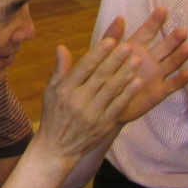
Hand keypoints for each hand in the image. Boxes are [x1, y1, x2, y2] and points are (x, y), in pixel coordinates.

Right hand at [34, 28, 143, 162]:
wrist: (58, 147)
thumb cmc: (54, 115)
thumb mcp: (51, 91)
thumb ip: (60, 69)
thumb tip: (62, 47)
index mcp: (65, 89)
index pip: (85, 67)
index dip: (99, 53)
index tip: (111, 40)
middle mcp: (79, 100)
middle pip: (101, 76)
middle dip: (116, 60)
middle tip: (129, 46)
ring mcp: (92, 113)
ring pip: (112, 90)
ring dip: (126, 74)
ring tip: (137, 60)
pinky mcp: (104, 125)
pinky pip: (118, 106)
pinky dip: (128, 93)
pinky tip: (137, 82)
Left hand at [112, 8, 187, 122]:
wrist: (105, 102)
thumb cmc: (103, 75)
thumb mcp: (105, 54)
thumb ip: (112, 36)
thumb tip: (120, 17)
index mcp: (135, 48)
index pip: (147, 31)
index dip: (155, 21)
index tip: (163, 9)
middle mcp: (148, 60)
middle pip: (164, 47)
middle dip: (173, 39)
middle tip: (183, 30)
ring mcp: (156, 75)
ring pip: (171, 63)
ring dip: (180, 56)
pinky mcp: (159, 92)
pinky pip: (173, 85)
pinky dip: (181, 80)